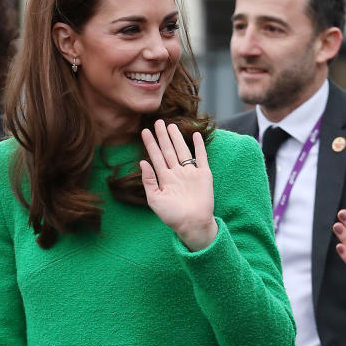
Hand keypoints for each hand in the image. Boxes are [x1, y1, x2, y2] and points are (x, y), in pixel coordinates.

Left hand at [140, 121, 216, 250]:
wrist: (192, 224)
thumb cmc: (172, 216)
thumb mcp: (154, 200)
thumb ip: (148, 181)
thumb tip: (142, 162)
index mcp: (165, 179)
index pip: (156, 157)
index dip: (151, 144)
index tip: (144, 131)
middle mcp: (177, 173)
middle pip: (168, 150)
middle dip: (163, 136)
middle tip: (158, 122)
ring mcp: (190, 173)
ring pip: (182, 150)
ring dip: (177, 138)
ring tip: (171, 125)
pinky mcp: (203, 175)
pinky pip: (201, 157)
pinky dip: (199, 146)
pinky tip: (195, 135)